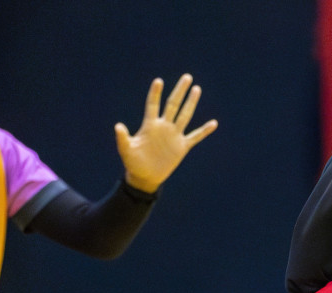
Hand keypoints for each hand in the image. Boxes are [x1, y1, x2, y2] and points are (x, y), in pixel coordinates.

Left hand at [115, 74, 218, 192]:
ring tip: (197, 89)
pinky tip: (214, 123)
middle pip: (173, 105)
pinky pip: (195, 136)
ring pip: (184, 115)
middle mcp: (163, 126)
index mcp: (150, 125)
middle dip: (180, 91)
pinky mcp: (182, 146)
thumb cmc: (133, 163)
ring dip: (191, 103)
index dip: (155, 93)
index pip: (153, 105)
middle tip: (187, 77)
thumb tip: (118, 126)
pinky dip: (204, 131)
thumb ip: (122, 138)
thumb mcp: (126, 150)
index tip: (159, 81)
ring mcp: (174, 135)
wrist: (145, 176)